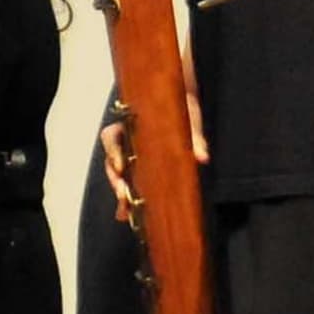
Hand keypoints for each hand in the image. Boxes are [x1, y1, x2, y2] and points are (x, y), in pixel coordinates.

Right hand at [98, 94, 209, 219]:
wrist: (181, 99)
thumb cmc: (181, 105)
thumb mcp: (189, 117)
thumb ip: (195, 136)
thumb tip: (202, 158)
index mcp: (129, 124)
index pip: (111, 137)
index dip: (113, 152)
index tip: (119, 167)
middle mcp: (125, 140)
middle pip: (111, 161)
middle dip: (115, 181)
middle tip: (123, 197)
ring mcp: (131, 153)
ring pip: (117, 173)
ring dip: (120, 192)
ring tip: (124, 212)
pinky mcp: (140, 165)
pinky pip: (129, 180)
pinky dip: (128, 198)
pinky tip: (125, 215)